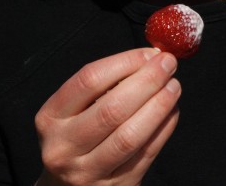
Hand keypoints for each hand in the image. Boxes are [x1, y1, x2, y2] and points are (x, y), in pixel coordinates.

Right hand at [35, 48, 180, 184]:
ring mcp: (87, 172)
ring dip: (159, 106)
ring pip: (130, 136)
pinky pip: (146, 154)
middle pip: (112, 109)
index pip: (89, 81)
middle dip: (147, 81)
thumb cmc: (77, 136)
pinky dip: (164, 128)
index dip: (125, 62)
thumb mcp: (76, 110)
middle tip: (168, 65)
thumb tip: (150, 58)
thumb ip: (108, 84)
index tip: (150, 53)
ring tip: (174, 87)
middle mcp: (63, 147)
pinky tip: (172, 110)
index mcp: (51, 118)